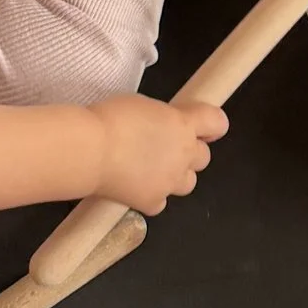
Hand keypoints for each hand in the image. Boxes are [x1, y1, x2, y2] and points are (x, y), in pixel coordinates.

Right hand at [89, 96, 228, 216]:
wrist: (90, 151)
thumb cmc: (110, 119)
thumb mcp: (143, 105)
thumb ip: (163, 118)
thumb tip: (163, 126)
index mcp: (184, 125)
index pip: (217, 123)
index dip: (212, 125)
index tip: (204, 127)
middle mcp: (183, 154)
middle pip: (204, 157)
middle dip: (190, 152)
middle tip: (167, 148)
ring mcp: (170, 181)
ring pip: (188, 182)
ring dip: (176, 176)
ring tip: (152, 170)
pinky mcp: (152, 202)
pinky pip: (161, 202)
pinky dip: (152, 196)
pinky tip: (135, 187)